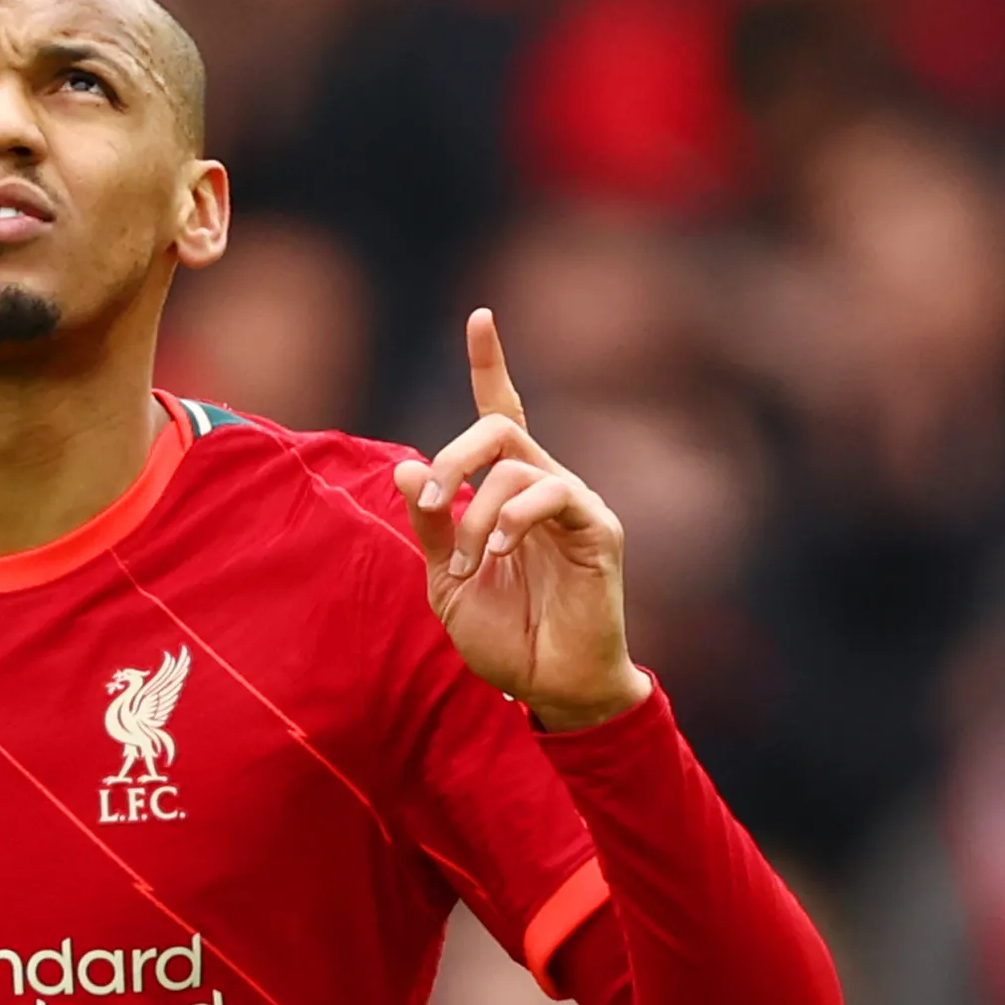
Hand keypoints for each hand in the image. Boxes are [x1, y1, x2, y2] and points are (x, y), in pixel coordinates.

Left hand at [392, 310, 650, 730]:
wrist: (551, 688)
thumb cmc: (503, 637)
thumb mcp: (444, 580)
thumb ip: (429, 525)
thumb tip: (406, 469)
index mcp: (509, 492)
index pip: (502, 412)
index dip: (491, 364)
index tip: (480, 317)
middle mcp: (545, 485)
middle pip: (498, 426)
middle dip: (453, 456)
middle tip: (430, 499)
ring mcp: (575, 504)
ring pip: (515, 463)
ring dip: (474, 511)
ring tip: (465, 562)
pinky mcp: (598, 528)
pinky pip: (552, 492)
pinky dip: (513, 517)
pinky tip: (495, 552)